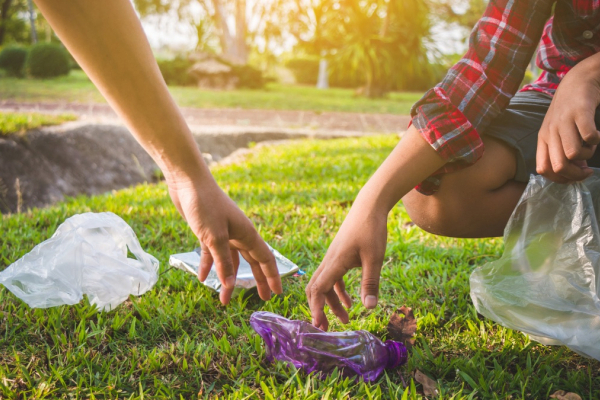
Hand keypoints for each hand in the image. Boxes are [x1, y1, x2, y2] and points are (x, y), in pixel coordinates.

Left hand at [167, 176, 282, 304]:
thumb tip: (230, 284)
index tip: (277, 293)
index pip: (265, 259)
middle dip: (257, 280)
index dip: (273, 276)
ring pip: (230, 260)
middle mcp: (239, 234)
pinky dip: (209, 265)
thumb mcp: (215, 237)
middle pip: (251, 262)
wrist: (188, 182)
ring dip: (227, 278)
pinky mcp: (208, 231)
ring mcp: (224, 232)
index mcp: (247, 234)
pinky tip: (202, 278)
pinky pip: (212, 253)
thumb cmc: (205, 205)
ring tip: (224, 299)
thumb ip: (223, 262)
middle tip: (262, 298)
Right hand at [306, 205, 387, 330]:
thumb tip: (369, 308)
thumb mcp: (374, 258)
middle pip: (316, 288)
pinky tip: (351, 302)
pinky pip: (333, 278)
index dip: (316, 308)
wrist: (369, 206)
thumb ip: (371, 283)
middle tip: (325, 328)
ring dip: (331, 302)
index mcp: (335, 262)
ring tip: (346, 319)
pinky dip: (338, 292)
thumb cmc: (371, 229)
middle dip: (319, 309)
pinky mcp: (339, 255)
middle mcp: (329, 261)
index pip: (318, 289)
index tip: (319, 324)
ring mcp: (333, 258)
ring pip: (324, 284)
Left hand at [536, 55, 599, 182]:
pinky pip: (589, 137)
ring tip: (591, 145)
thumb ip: (561, 151)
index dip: (560, 178)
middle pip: (558, 167)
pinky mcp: (580, 112)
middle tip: (588, 169)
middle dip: (576, 174)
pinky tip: (598, 135)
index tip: (574, 174)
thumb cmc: (569, 111)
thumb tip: (574, 171)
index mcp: (544, 139)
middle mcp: (550, 131)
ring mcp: (564, 122)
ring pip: (573, 154)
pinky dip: (597, 141)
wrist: (577, 80)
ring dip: (588, 155)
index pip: (543, 169)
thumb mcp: (558, 131)